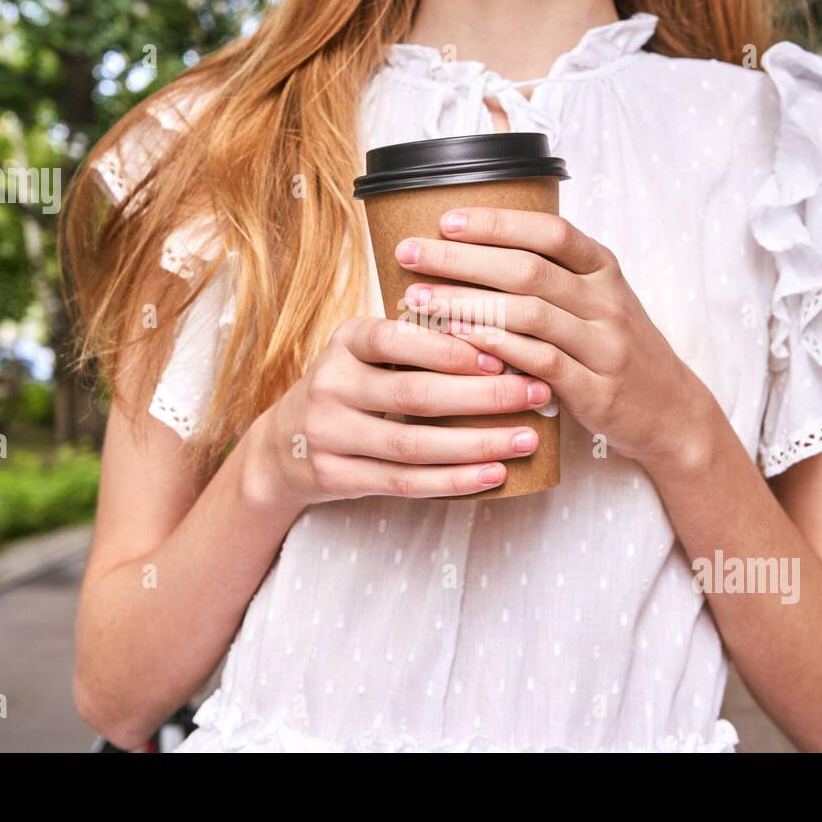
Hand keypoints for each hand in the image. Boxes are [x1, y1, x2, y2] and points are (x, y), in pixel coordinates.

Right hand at [257, 316, 553, 504]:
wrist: (285, 445)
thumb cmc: (354, 387)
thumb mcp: (371, 353)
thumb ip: (421, 345)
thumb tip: (507, 347)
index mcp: (346, 340)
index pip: (397, 338)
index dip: (451, 350)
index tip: (503, 357)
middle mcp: (330, 384)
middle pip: (414, 395)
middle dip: (482, 397)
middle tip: (535, 393)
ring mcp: (328, 434)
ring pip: (413, 445)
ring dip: (477, 444)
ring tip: (526, 439)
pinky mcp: (335, 476)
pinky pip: (403, 483)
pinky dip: (454, 480)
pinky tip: (494, 474)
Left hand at [395, 208, 706, 467]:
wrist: (673, 413)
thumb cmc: (619, 352)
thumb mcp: (599, 301)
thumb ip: (553, 276)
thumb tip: (476, 251)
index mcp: (604, 271)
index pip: (549, 233)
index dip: (496, 223)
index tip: (445, 220)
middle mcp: (607, 302)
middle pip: (527, 269)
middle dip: (461, 258)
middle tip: (410, 254)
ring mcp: (604, 346)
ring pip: (529, 313)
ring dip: (467, 302)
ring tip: (420, 298)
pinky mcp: (596, 390)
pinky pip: (541, 362)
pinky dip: (497, 347)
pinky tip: (459, 339)